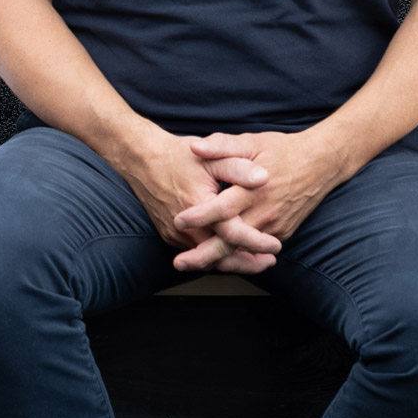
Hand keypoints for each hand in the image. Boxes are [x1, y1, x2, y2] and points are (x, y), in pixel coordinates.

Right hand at [112, 123, 280, 275]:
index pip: (233, 234)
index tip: (276, 245)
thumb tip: (263, 178)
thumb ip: (237, 167)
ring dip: (232, 261)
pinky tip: (228, 252)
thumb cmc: (177, 156)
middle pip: (221, 256)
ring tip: (255, 260)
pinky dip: (213, 255)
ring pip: (207, 259)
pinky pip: (195, 252)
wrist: (141, 158)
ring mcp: (174, 234)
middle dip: (248, 262)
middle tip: (270, 261)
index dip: (257, 242)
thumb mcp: (210, 156)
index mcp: (199, 207)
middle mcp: (185, 227)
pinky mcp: (168, 235)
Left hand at [177, 129, 346, 253]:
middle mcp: (264, 212)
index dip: (199, 216)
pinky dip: (238, 257)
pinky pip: (257, 249)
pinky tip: (218, 259)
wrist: (320, 163)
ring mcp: (275, 226)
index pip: (223, 209)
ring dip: (219, 260)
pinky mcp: (283, 233)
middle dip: (204, 255)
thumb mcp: (251, 141)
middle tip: (180, 262)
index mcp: (253, 188)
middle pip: (231, 241)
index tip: (178, 221)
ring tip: (193, 265)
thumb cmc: (282, 150)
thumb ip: (222, 145)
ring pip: (243, 250)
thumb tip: (194, 146)